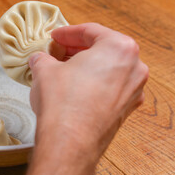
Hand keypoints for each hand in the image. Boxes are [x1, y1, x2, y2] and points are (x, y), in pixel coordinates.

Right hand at [29, 23, 147, 156]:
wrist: (70, 143)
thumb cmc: (62, 101)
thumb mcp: (45, 69)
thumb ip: (43, 58)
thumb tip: (39, 59)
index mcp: (119, 48)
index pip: (91, 31)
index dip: (68, 32)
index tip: (54, 37)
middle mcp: (134, 67)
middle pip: (102, 49)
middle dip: (77, 49)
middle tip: (57, 51)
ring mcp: (133, 91)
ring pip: (108, 69)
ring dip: (86, 67)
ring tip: (63, 70)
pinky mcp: (126, 110)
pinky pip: (110, 88)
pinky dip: (93, 84)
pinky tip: (74, 88)